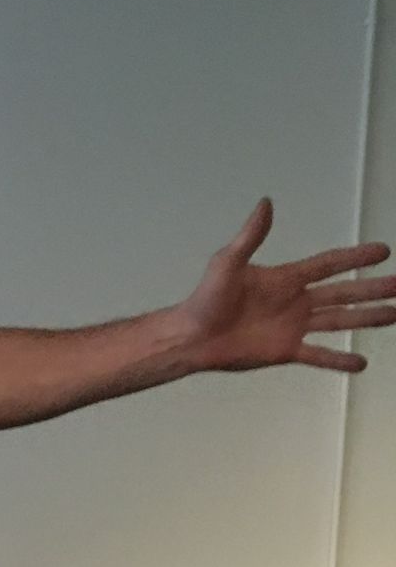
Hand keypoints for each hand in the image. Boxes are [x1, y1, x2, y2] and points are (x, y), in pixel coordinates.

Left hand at [178, 199, 395, 373]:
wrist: (192, 337)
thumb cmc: (205, 299)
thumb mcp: (227, 262)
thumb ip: (251, 236)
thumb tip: (266, 203)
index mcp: (287, 278)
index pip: (330, 264)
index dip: (356, 257)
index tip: (384, 251)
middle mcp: (296, 301)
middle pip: (344, 292)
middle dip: (373, 289)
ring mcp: (294, 327)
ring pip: (340, 321)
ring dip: (367, 318)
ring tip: (395, 314)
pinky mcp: (286, 351)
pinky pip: (319, 355)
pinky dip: (339, 360)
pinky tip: (361, 363)